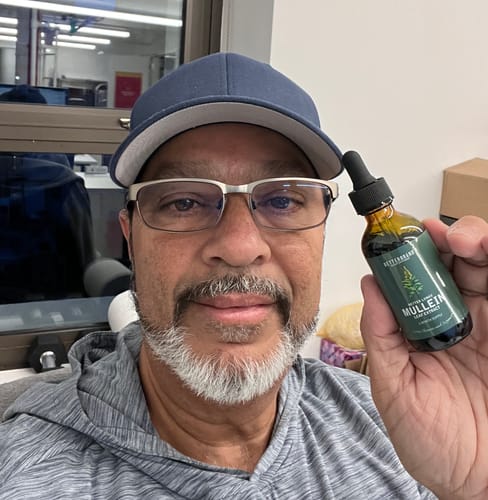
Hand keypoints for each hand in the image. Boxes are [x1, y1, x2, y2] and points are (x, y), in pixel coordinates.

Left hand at [360, 215, 487, 498]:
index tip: (399, 239)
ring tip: (463, 240)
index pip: (416, 279)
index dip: (409, 254)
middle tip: (438, 235)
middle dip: (447, 239)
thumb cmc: (430, 440)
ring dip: (477, 244)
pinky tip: (483, 259)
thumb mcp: (393, 386)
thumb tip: (369, 285)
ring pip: (486, 268)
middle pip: (456, 263)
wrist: (476, 481)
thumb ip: (380, 335)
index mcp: (422, 329)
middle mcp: (458, 320)